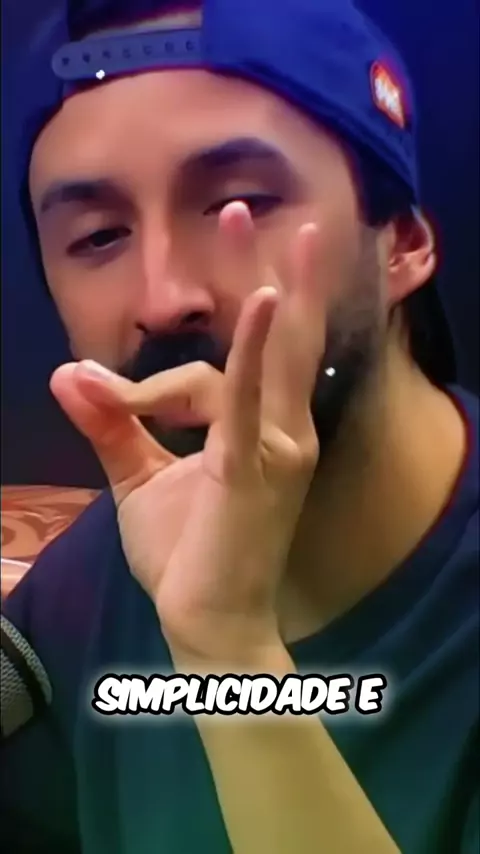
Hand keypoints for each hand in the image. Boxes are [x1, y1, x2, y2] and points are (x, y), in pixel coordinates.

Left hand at [51, 203, 328, 666]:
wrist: (209, 624)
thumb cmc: (188, 554)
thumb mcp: (141, 479)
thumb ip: (113, 424)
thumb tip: (65, 372)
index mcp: (260, 429)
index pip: (216, 371)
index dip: (153, 382)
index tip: (95, 390)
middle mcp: (281, 428)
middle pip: (274, 334)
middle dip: (260, 267)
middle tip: (239, 208)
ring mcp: (276, 445)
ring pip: (269, 350)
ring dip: (262, 278)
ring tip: (244, 219)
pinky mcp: (258, 468)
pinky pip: (249, 397)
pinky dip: (253, 349)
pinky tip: (263, 299)